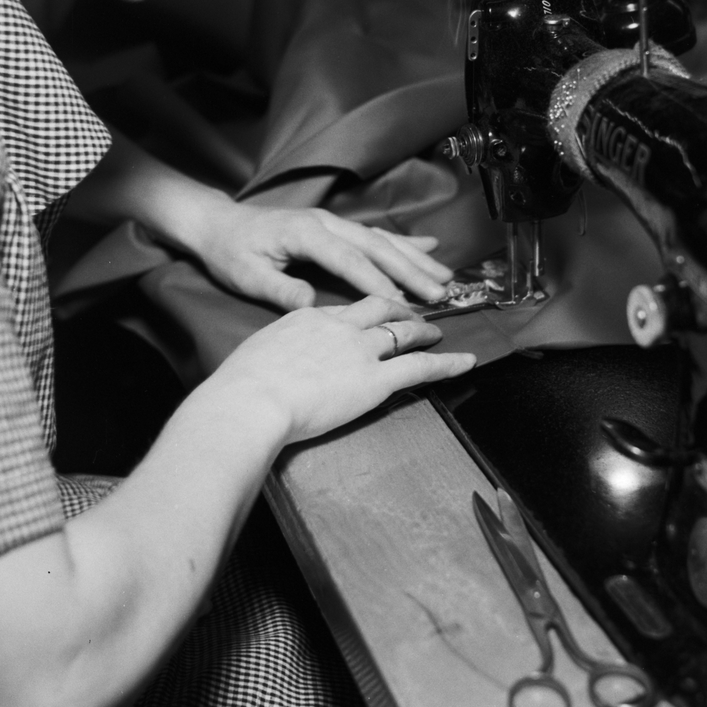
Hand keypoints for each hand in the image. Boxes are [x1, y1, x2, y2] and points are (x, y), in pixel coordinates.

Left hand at [66, 127, 453, 309]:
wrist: (217, 224)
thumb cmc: (231, 253)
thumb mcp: (246, 275)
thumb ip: (279, 289)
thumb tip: (311, 304)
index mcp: (307, 235)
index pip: (350, 262)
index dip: (379, 283)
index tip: (405, 305)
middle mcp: (327, 223)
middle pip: (376, 248)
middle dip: (411, 272)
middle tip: (440, 295)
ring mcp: (334, 221)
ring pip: (383, 239)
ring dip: (417, 258)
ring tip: (447, 277)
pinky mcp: (335, 225)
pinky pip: (377, 233)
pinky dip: (406, 241)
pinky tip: (431, 248)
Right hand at [212, 295, 476, 442]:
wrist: (251, 399)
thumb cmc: (241, 386)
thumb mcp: (257, 353)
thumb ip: (275, 353)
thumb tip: (272, 366)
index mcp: (308, 317)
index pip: (344, 308)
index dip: (362, 310)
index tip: (369, 313)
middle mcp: (340, 325)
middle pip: (378, 307)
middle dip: (398, 307)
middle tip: (412, 311)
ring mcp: (361, 350)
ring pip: (402, 331)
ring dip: (423, 329)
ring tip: (437, 331)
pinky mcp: (376, 379)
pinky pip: (421, 367)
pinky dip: (447, 362)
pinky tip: (465, 360)